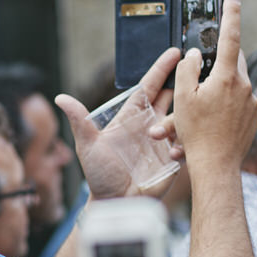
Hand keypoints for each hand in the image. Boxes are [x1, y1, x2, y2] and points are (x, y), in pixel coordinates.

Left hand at [56, 48, 180, 199]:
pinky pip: (187, 143)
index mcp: (131, 117)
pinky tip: (181, 143)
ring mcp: (164, 140)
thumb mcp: (88, 145)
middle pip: (171, 95)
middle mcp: (150, 125)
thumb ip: (79, 120)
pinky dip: (187, 139)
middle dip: (184, 79)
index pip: (149, 87)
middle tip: (197, 63)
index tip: (174, 52)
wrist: (115, 203)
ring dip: (186, 111)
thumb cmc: (99, 174)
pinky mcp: (175, 158)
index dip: (161, 69)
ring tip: (188, 108)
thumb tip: (59, 97)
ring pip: (182, 117)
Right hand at [150, 0, 256, 173]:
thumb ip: (187, 69)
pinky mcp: (254, 117)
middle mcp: (245, 86)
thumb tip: (195, 55)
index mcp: (226, 77)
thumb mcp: (182, 98)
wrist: (216, 166)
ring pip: (234, 84)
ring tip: (199, 112)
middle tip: (200, 74)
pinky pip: (239, 103)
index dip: (231, 12)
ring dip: (217, 90)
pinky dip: (225, 107)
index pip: (230, 36)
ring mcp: (252, 103)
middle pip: (232, 61)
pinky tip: (212, 123)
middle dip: (217, 62)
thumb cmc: (196, 133)